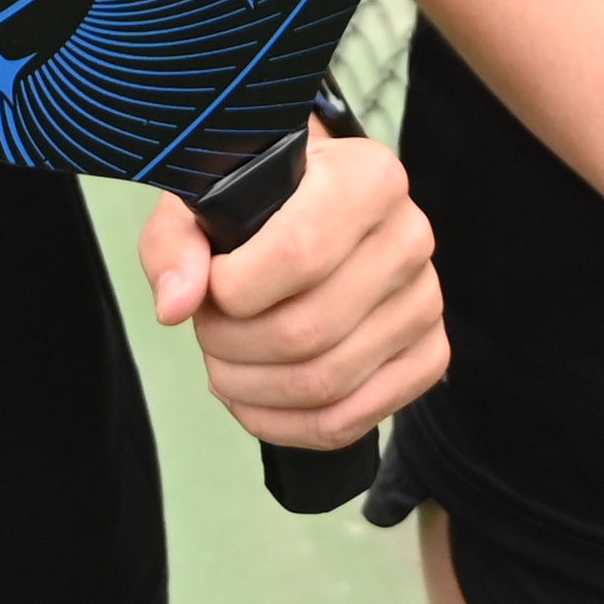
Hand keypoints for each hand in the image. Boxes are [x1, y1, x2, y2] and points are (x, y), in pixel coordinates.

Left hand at [137, 126, 440, 452]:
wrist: (315, 207)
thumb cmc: (259, 198)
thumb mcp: (203, 197)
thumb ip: (176, 242)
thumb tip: (176, 306)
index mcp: (367, 178)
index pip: (298, 254)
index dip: (232, 290)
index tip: (208, 285)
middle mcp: (410, 237)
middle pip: (306, 332)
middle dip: (230, 346)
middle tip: (205, 330)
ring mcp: (425, 301)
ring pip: (324, 383)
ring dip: (250, 389)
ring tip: (223, 364)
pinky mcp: (428, 354)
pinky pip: (350, 420)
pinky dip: (286, 425)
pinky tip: (254, 400)